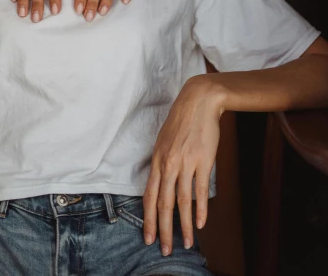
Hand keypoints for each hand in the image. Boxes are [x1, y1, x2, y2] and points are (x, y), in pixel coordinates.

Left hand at [143, 75, 222, 255]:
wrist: (199, 101)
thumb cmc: (181, 121)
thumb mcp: (164, 141)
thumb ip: (162, 164)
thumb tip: (161, 186)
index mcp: (157, 159)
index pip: (150, 196)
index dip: (148, 219)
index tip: (148, 237)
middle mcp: (169, 163)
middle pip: (164, 203)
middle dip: (163, 229)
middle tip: (164, 249)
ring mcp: (186, 163)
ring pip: (182, 201)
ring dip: (183, 225)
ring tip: (186, 243)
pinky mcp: (203, 161)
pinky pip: (200, 190)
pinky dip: (200, 209)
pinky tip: (200, 223)